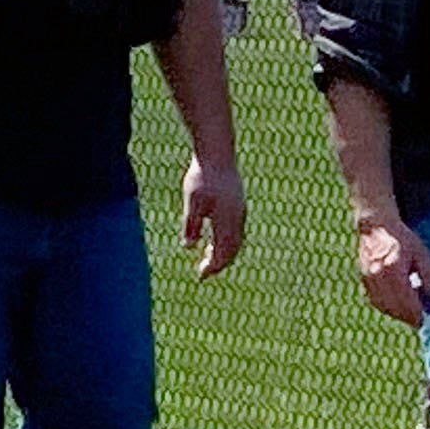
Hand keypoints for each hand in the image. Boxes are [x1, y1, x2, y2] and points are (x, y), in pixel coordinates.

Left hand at [178, 155, 246, 279]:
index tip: (201, 276)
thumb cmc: (202, 176)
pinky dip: (226, 241)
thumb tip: (188, 247)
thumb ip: (191, 225)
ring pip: (236, 241)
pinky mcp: (239, 204)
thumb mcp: (192, 201)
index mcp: (228, 220)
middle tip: (203, 272)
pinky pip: (236, 230)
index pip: (223, 252)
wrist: (218, 152)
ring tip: (206, 257)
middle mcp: (238, 218)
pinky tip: (213, 239)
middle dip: (219, 263)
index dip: (213, 267)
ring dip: (223, 252)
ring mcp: (240, 211)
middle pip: (232, 250)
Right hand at [353, 215, 429, 326]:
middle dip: (408, 316)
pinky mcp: (364, 281)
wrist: (376, 227)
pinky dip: (387, 307)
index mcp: (394, 269)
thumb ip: (429, 274)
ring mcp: (369, 280)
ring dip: (397, 314)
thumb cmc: (402, 239)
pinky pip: (376, 301)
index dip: (417, 314)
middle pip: (395, 307)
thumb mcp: (421, 252)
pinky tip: (397, 305)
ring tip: (410, 314)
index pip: (406, 301)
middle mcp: (379, 277)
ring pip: (384, 306)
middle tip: (419, 320)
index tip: (425, 319)